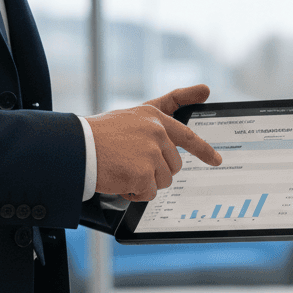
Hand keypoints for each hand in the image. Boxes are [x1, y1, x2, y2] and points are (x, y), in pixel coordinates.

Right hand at [86, 84, 222, 200]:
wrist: (74, 147)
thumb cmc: (98, 135)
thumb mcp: (131, 117)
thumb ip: (162, 112)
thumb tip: (199, 98)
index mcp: (154, 118)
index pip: (186, 134)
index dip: (203, 149)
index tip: (217, 160)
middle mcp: (157, 133)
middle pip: (174, 166)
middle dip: (155, 171)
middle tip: (130, 164)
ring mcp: (151, 153)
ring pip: (164, 181)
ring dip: (144, 183)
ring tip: (122, 169)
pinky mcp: (144, 173)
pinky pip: (150, 194)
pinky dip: (135, 193)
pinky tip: (119, 180)